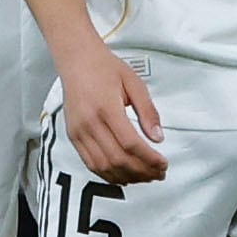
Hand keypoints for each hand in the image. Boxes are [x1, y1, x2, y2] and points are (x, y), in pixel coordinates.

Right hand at [56, 43, 166, 183]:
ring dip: (127, 176)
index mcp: (106, 107)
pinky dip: (109, 174)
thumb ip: (148, 111)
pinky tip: (125, 174)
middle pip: (117, 159)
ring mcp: (78, 132)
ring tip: (145, 176)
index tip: (163, 163)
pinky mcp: (73, 136)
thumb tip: (158, 138)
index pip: (130, 143)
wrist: (76, 60)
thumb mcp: (134, 83)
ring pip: (103, 166)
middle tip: (158, 173)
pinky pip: (90, 163)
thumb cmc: (105, 68)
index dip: (149, 159)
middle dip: (141, 171)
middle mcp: (89, 123)